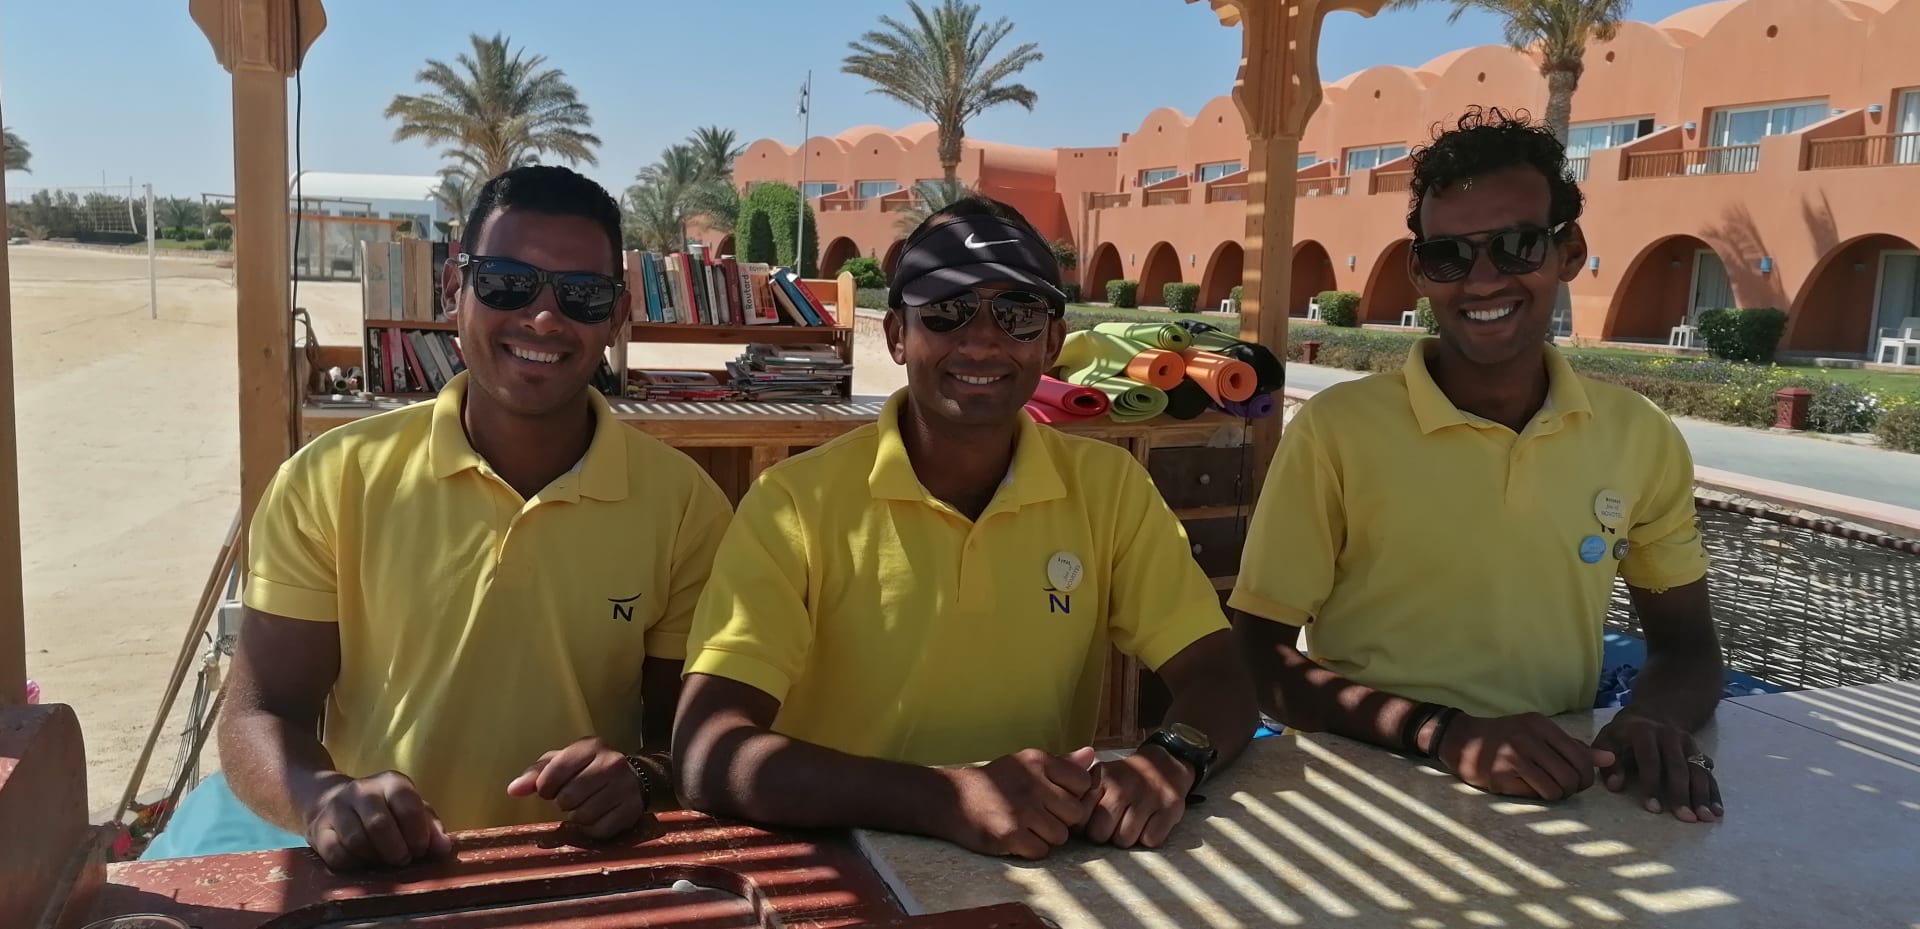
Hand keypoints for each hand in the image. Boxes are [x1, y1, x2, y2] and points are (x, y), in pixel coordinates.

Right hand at [303, 770, 452, 870]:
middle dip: (396, 850)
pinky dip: (353, 864)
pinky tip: (362, 862)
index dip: (417, 833)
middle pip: (380, 825)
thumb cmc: (383, 809)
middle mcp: (362, 790)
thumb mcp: (410, 810)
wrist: (328, 799)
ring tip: (382, 860)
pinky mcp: (319, 829)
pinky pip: (337, 854)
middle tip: (402, 860)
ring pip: (357, 841)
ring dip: (374, 858)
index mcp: (391, 782)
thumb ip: (430, 827)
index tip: (420, 850)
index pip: (408, 806)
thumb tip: (444, 849)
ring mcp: (337, 808)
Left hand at [507, 737, 649, 839]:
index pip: (553, 773)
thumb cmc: (589, 769)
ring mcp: (626, 787)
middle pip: (567, 798)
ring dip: (577, 816)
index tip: (551, 788)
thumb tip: (513, 790)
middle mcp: (612, 763)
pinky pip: (599, 830)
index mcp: (591, 746)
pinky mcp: (632, 810)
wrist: (636, 777)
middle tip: (571, 797)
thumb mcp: (563, 762)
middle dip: (563, 802)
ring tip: (585, 805)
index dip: (545, 787)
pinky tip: (598, 815)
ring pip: (583, 816)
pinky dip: (592, 829)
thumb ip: (536, 774)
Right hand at [939, 747, 1099, 859]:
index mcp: (1039, 761)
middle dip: (1062, 819)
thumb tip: (1091, 754)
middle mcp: (1033, 783)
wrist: (951, 800)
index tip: (1056, 798)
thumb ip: (1061, 763)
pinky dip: (1032, 849)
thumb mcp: (1026, 763)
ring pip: (1061, 835)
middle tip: (1040, 816)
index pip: (1083, 783)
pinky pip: (1042, 851)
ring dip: (1047, 837)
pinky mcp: (1011, 833)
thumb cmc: (995, 782)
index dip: (1074, 795)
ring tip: (1027, 826)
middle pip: (1075, 813)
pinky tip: (1017, 838)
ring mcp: (1022, 809)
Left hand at [1081, 746, 1193, 848]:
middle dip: (1105, 835)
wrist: (1164, 765)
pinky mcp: (1170, 807)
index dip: (1084, 826)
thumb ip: (1077, 794)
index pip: (1080, 818)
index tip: (1093, 820)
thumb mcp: (1099, 778)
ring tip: (1132, 822)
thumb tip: (1061, 820)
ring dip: (1127, 838)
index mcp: (1101, 777)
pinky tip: (1149, 822)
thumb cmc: (1124, 780)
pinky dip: (1149, 837)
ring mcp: (1147, 796)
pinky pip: (1150, 840)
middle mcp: (1122, 785)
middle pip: (1100, 834)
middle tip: (1114, 824)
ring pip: (1124, 840)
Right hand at [1436, 713, 1615, 800]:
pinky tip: (1530, 789)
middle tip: (1564, 789)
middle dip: (1574, 788)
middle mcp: (1530, 737)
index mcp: (1541, 725)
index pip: (1581, 756)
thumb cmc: (1502, 738)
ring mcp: (1515, 755)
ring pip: (1559, 787)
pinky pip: (1539, 793)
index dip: (1586, 775)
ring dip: (1559, 795)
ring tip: (1548, 790)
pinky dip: (1542, 797)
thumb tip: (1609, 759)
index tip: (1576, 780)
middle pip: (1574, 774)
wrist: (1459, 740)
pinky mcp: (1502, 773)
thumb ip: (1571, 746)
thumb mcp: (1537, 734)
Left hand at [1593, 710, 1721, 822]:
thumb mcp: (1607, 740)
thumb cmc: (1624, 734)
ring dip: (1703, 795)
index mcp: (1643, 731)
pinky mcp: (1699, 751)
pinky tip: (1717, 810)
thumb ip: (1607, 761)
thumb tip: (1614, 785)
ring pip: (1697, 770)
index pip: (1649, 760)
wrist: (1652, 713)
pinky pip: (1707, 772)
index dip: (1651, 784)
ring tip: (1706, 818)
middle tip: (1686, 818)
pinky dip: (1713, 792)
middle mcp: (1669, 735)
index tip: (1654, 809)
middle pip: (1678, 767)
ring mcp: (1687, 743)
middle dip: (1682, 794)